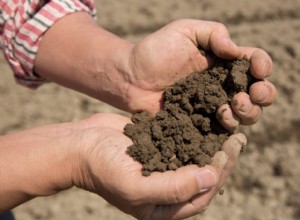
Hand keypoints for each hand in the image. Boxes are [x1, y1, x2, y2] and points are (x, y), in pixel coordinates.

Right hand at [72, 113, 246, 219]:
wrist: (82, 144)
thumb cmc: (103, 169)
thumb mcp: (137, 187)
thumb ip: (174, 188)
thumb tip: (211, 178)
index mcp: (162, 208)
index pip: (200, 196)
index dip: (218, 176)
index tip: (228, 153)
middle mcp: (166, 189)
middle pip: (203, 177)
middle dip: (222, 160)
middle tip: (237, 140)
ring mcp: (163, 166)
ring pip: (196, 159)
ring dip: (213, 146)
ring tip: (230, 131)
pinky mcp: (159, 147)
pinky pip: (183, 142)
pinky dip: (196, 134)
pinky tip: (209, 122)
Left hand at [126, 19, 275, 129]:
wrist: (131, 78)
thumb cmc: (155, 51)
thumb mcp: (185, 31)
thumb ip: (214, 34)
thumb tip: (237, 52)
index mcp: (223, 62)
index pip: (254, 64)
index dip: (262, 66)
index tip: (257, 68)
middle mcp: (222, 85)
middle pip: (257, 94)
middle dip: (263, 94)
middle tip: (251, 93)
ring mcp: (212, 106)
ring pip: (246, 114)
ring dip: (249, 111)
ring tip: (232, 104)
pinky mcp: (200, 123)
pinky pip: (224, 129)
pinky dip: (230, 124)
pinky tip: (220, 116)